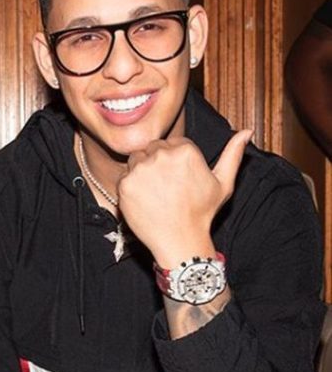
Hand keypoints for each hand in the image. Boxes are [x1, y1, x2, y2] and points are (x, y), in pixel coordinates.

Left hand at [117, 130, 250, 266]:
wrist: (180, 240)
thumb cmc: (202, 212)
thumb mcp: (223, 183)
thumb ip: (232, 154)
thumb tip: (247, 131)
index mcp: (184, 150)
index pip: (171, 143)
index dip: (174, 160)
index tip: (178, 178)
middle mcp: (161, 155)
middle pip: (151, 148)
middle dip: (157, 162)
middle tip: (166, 187)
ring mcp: (141, 169)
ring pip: (136, 159)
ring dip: (142, 171)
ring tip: (156, 193)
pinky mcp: (125, 183)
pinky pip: (124, 176)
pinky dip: (131, 187)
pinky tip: (144, 200)